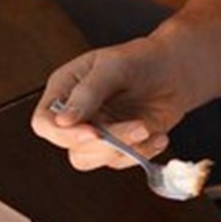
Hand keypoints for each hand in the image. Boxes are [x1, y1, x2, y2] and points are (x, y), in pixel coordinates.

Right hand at [31, 37, 189, 170]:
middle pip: (70, 146)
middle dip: (105, 143)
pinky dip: (142, 152)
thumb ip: (88, 92)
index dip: (64, 134)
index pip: (45, 122)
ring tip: (147, 129)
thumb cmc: (142, 60)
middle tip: (138, 127)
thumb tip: (63, 121)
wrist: (175, 71)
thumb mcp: (114, 66)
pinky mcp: (117, 145)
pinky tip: (157, 135)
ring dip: (124, 150)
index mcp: (64, 89)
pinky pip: (121, 161)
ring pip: (93, 158)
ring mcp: (96, 132)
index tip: (95, 133)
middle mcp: (75, 114)